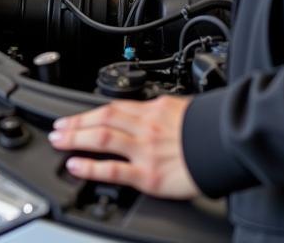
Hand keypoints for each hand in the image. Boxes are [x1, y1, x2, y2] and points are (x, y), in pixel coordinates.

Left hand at [48, 96, 197, 198]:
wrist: (227, 142)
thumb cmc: (210, 128)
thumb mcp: (182, 109)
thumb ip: (161, 112)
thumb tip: (150, 111)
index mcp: (152, 110)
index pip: (112, 108)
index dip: (88, 112)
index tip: (73, 116)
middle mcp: (144, 127)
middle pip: (101, 119)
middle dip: (75, 124)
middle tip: (57, 128)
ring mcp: (143, 150)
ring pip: (101, 138)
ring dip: (76, 138)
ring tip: (59, 141)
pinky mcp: (148, 174)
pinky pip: (114, 170)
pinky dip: (91, 167)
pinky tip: (76, 165)